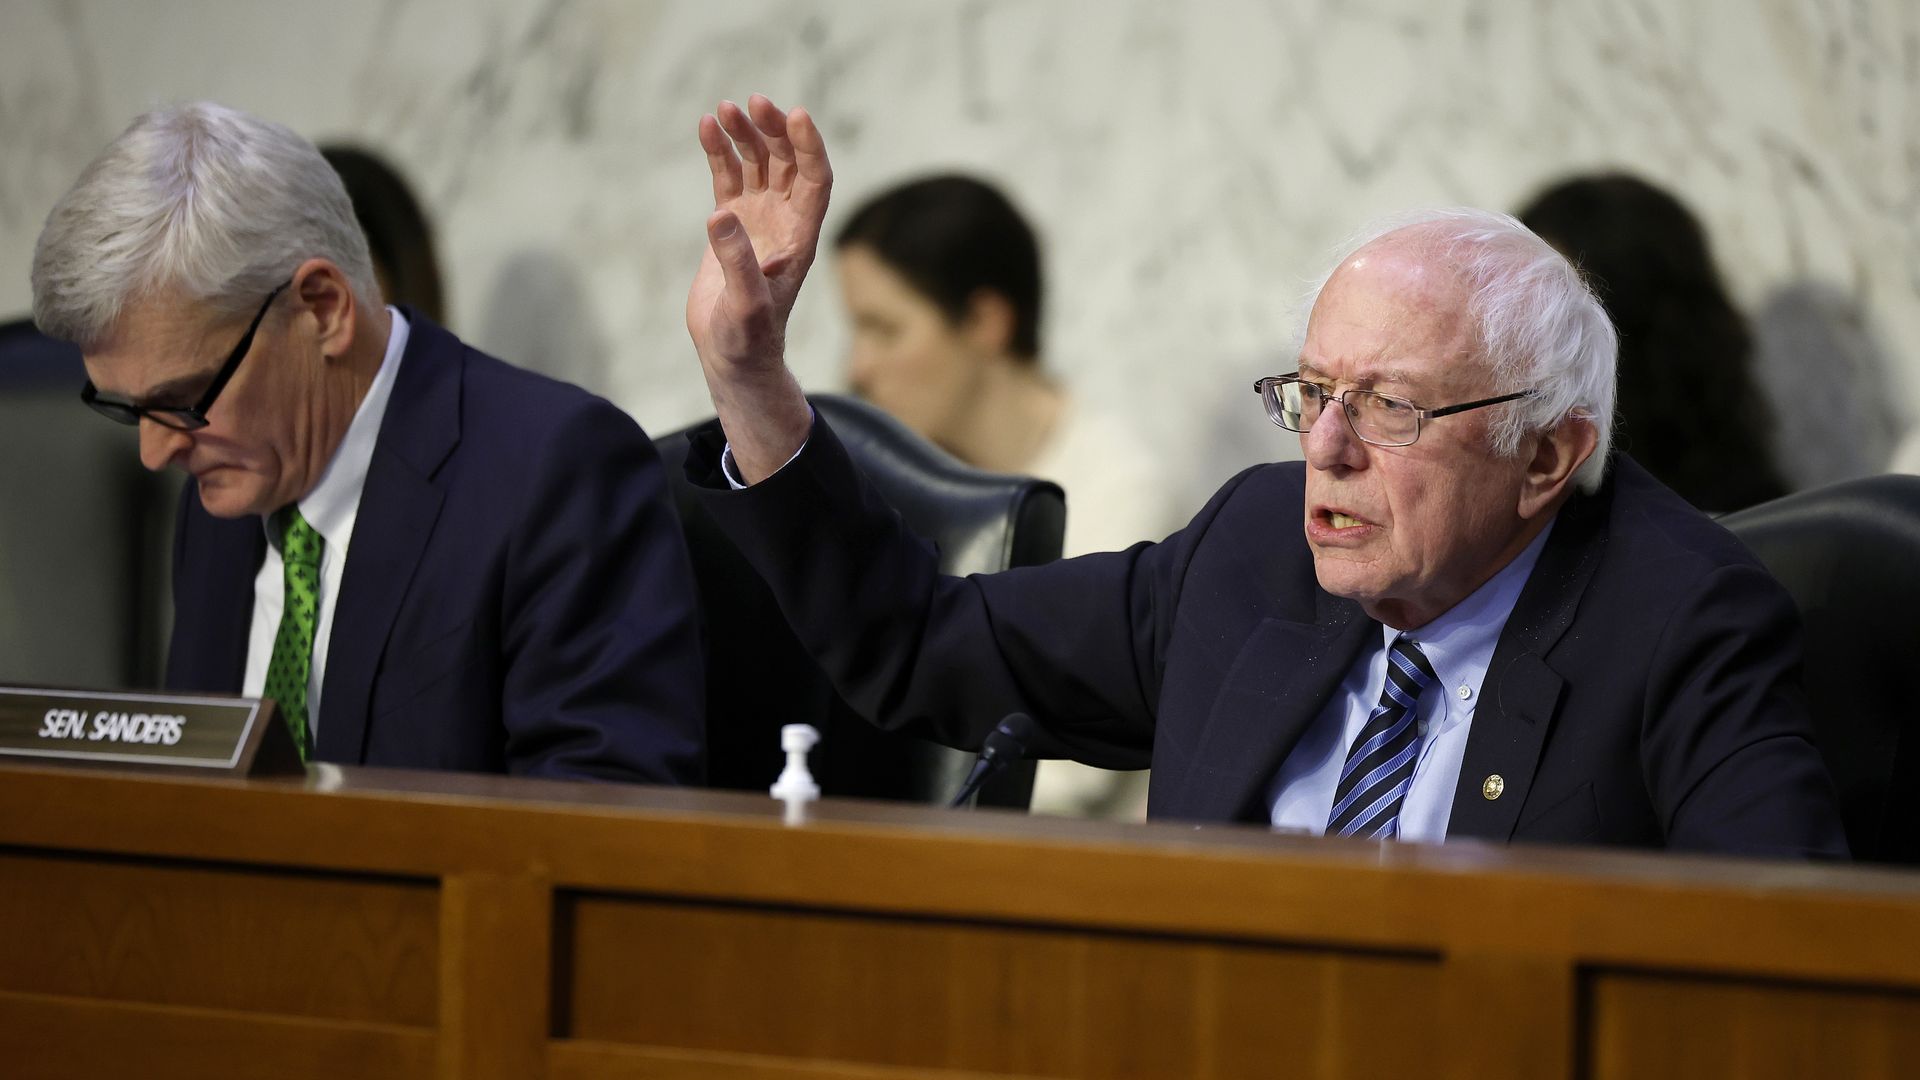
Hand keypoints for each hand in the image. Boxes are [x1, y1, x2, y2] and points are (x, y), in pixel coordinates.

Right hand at [686, 95, 832, 376]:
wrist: (733, 357)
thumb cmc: (747, 339)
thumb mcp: (745, 304)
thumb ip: (737, 262)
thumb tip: (720, 215)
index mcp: (800, 237)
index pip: (816, 180)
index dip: (810, 147)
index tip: (795, 115)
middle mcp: (785, 222)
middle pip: (788, 162)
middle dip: (773, 130)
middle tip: (752, 102)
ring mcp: (759, 220)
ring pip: (758, 163)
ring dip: (746, 134)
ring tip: (723, 110)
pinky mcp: (731, 225)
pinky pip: (729, 177)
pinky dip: (720, 151)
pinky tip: (707, 126)